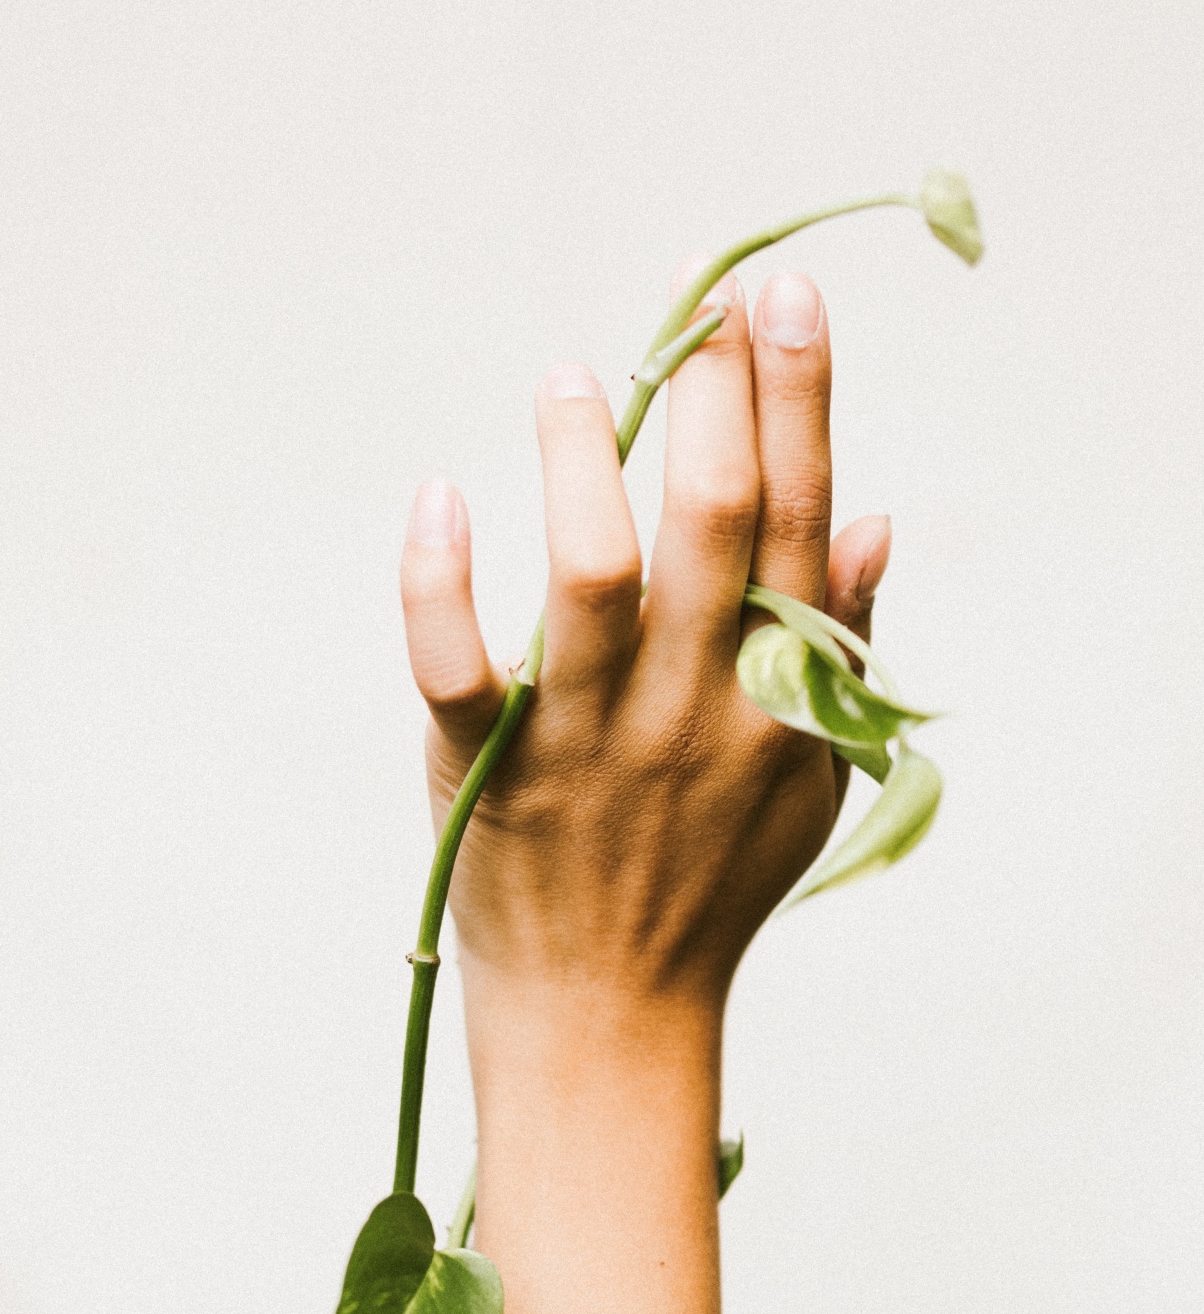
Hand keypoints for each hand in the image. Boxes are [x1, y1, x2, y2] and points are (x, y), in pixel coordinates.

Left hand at [400, 264, 889, 1021]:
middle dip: (714, 395)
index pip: (799, 520)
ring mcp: (588, 739)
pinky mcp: (493, 772)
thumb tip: (876, 522)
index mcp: (774, 697)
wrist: (611, 1018)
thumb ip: (839, 652)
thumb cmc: (709, 888)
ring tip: (564, 374)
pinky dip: (438, 583)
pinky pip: (455, 667)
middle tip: (699, 306)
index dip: (797, 398)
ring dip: (579, 459)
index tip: (783, 295)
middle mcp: (691, 706)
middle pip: (713, 521)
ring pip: (592, 574)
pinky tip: (439, 497)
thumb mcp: (805, 782)